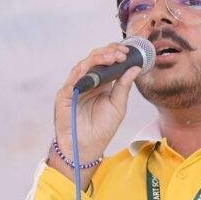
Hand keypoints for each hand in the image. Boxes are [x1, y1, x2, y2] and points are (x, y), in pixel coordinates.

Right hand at [51, 43, 141, 167]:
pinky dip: (85, 70)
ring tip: (113, 57)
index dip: (115, 53)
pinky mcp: (65, 94)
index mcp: (101, 84)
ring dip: (99, 58)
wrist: (87, 147)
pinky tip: (95, 66)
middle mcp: (87, 82)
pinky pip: (74, 78)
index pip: (106, 62)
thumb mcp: (118, 105)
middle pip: (95, 59)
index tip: (128, 52)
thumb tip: (136, 67)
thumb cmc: (102, 128)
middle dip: (109, 52)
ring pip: (84, 64)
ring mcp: (75, 86)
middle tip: (122, 53)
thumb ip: (124, 86)